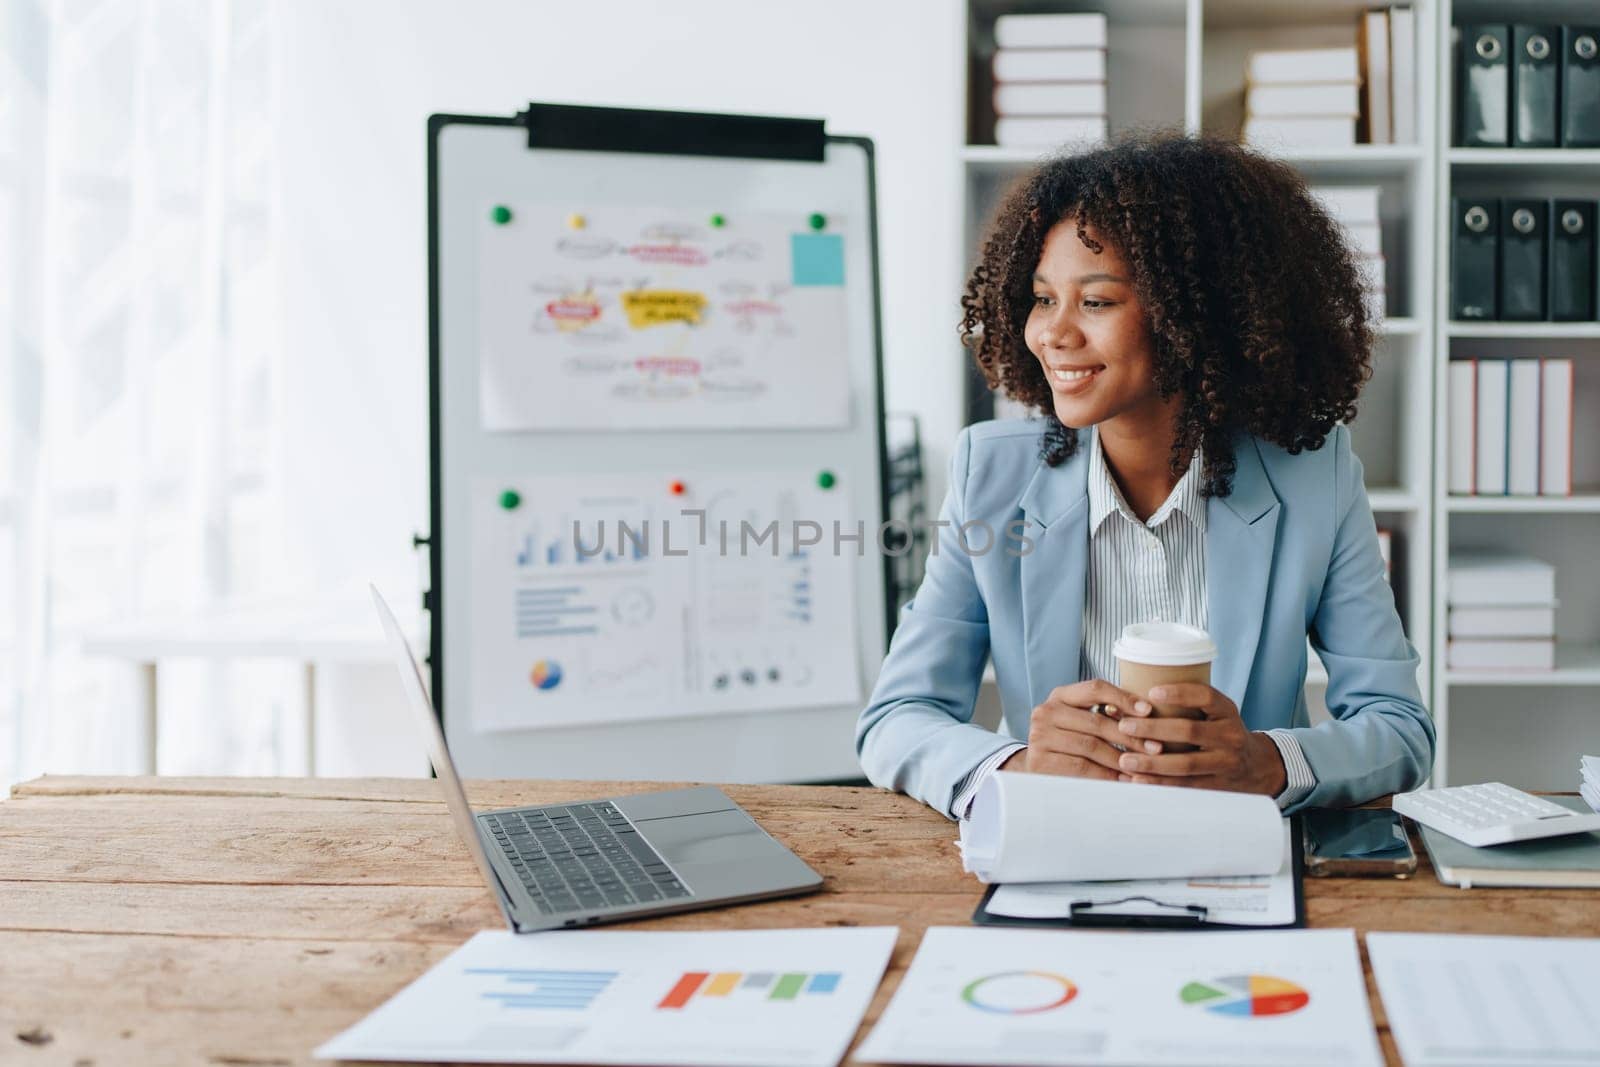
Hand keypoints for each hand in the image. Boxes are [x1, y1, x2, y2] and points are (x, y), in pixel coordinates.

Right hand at [999, 680, 1153, 780]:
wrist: (1036, 769)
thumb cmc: (1069, 744)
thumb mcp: (1083, 722)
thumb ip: (1106, 714)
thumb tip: (1148, 715)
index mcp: (1060, 696)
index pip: (1095, 688)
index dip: (1124, 698)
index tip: (1148, 711)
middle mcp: (1046, 712)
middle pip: (1096, 721)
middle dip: (1130, 736)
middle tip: (1156, 748)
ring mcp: (1039, 736)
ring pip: (1091, 746)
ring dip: (1122, 759)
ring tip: (1143, 767)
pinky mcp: (1039, 761)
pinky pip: (1081, 767)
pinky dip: (1106, 775)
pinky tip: (1123, 780)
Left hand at [1111, 683, 1286, 795]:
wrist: (1255, 766)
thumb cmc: (1220, 732)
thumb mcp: (1215, 713)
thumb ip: (1186, 705)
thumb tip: (1133, 699)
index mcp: (1227, 711)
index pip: (1206, 696)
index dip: (1179, 693)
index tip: (1151, 692)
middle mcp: (1230, 735)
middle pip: (1190, 730)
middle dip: (1153, 729)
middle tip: (1124, 726)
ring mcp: (1226, 762)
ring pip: (1186, 763)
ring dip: (1152, 763)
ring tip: (1125, 760)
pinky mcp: (1218, 786)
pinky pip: (1186, 786)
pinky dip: (1161, 783)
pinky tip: (1139, 780)